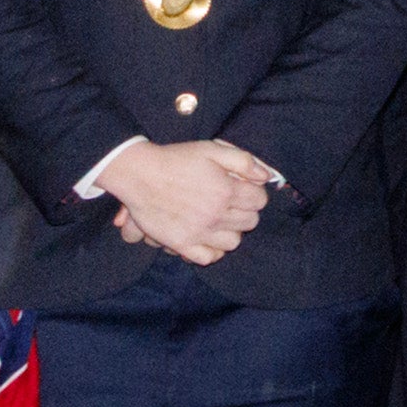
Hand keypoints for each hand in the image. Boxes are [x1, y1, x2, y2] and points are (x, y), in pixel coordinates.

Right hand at [90, 134, 278, 268]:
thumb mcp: (212, 149)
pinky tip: (208, 237)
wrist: (140, 175)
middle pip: (250, 222)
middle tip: (232, 203)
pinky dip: (213, 251)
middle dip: (246, 211)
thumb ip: (243, 161)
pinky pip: (209, 258)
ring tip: (220, 220)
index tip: (244, 189)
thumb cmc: (176, 159)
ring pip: (233, 243)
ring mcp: (199, 232)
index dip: (255, 193)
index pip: (259, 201)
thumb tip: (266, 176)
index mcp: (226, 191)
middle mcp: (216, 215)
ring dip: (231, 231)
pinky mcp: (182, 244)